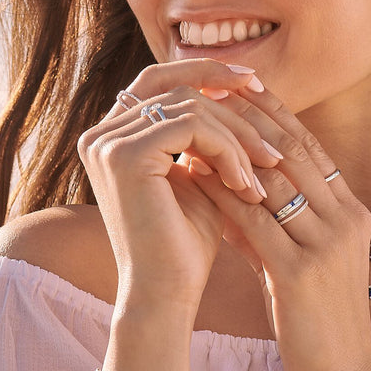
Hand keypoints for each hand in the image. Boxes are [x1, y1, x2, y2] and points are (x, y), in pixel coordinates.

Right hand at [77, 60, 280, 313]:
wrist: (167, 295)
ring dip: (238, 138)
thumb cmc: (187, 246)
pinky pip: (192, 127)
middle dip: (229, 98)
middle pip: (174, 86)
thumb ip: (208, 139)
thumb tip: (239, 92)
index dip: (207, 75)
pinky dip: (229, 151)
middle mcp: (101, 135)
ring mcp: (107, 143)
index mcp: (113, 138)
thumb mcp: (202, 180)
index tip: (256, 82)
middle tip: (269, 118)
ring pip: (191, 107)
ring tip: (264, 175)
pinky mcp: (124, 156)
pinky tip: (247, 186)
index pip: (161, 83)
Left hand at [188, 88, 370, 370]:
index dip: (272, 113)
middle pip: (292, 151)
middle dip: (248, 115)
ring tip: (189, 124)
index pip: (310, 149)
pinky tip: (190, 175)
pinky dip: (219, 193)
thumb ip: (271, 226)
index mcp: (353, 213)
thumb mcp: (298, 263)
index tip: (235, 88)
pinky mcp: (301, 273)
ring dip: (226, 148)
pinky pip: (253, 219)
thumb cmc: (317, 323)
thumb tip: (229, 191)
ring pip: (270, 179)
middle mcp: (346, 220)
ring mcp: (328, 245)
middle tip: (207, 88)